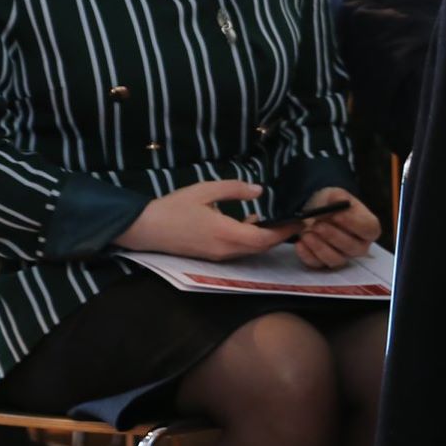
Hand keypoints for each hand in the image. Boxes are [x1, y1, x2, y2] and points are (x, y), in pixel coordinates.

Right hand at [114, 180, 293, 260]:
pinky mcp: (212, 255)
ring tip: (279, 219)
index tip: (300, 221)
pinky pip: (238, 249)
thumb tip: (259, 191)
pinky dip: (250, 238)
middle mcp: (225, 250)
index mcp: (225, 234)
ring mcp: (218, 255)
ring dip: (266, 237)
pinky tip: (252, 220)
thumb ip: (234, 189)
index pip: (263, 239)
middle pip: (260, 247)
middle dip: (279, 235)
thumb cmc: (175, 207)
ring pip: (250, 250)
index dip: (283, 232)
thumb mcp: (205, 190)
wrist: (146, 228)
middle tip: (296, 220)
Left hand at [293, 188, 379, 268]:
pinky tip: (300, 242)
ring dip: (320, 247)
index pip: (370, 230)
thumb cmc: (331, 203)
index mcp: (367, 227)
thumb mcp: (336, 194)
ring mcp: (342, 256)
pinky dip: (307, 254)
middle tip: (318, 225)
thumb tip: (339, 202)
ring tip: (307, 233)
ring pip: (336, 260)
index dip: (355, 224)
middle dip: (333, 236)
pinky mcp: (324, 263)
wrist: (316, 210)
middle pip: (353, 248)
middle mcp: (358, 245)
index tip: (338, 215)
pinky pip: (317, 264)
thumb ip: (339, 197)